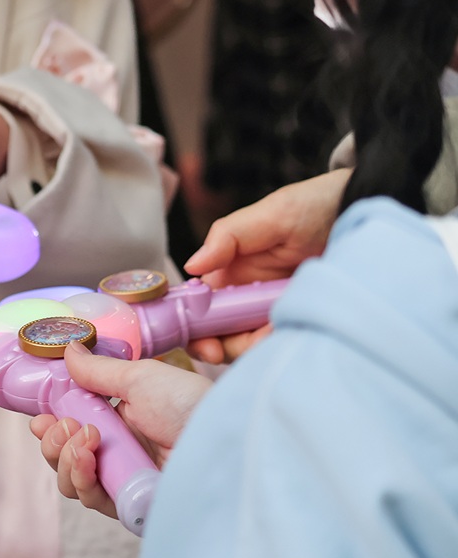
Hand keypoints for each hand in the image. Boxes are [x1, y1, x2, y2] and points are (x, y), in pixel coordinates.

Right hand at [29, 342, 211, 517]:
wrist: (221, 440)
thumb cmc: (189, 404)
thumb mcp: (139, 378)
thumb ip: (98, 371)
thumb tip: (69, 350)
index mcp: (121, 422)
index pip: (73, 431)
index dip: (52, 427)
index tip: (41, 418)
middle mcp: (120, 453)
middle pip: (65, 458)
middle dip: (54, 442)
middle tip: (66, 426)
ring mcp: (125, 480)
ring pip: (72, 481)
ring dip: (65, 458)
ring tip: (85, 439)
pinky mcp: (131, 505)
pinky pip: (91, 499)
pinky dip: (80, 477)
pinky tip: (87, 458)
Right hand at [183, 168, 350, 362]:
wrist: (367, 211)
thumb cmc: (316, 205)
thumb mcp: (270, 214)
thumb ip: (227, 237)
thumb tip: (192, 266)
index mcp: (230, 274)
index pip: (198, 306)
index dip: (190, 325)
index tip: (196, 337)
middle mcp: (246, 298)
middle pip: (217, 333)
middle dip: (213, 347)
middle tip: (218, 352)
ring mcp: (273, 313)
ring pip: (246, 345)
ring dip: (245, 349)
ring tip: (265, 336)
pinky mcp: (301, 324)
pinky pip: (279, 345)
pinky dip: (275, 348)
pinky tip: (285, 337)